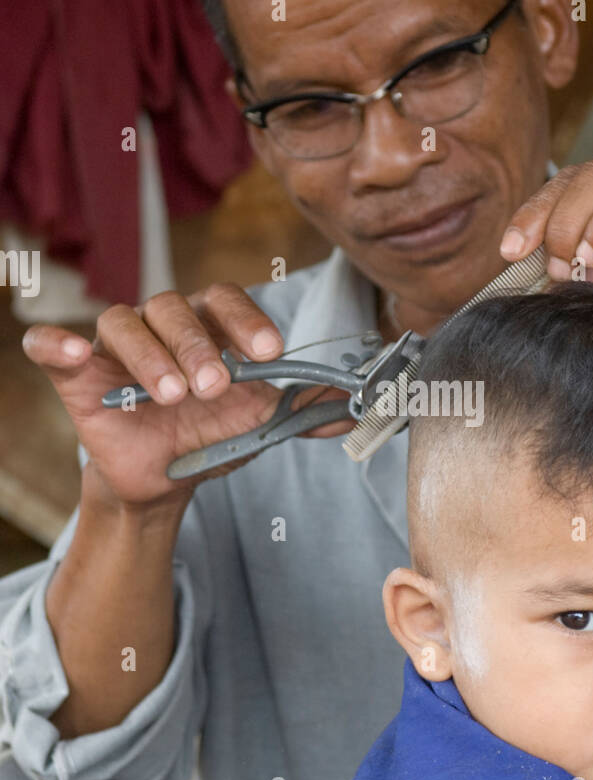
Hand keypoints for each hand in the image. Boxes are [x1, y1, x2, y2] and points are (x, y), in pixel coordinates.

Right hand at [22, 283, 352, 507]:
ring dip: (150, 355)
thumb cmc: (209, 435)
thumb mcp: (258, 424)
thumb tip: (353, 409)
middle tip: (214, 385)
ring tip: (171, 395)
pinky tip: (78, 356)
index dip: (247, 320)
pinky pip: (51, 345)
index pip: (226, 300)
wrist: (163, 479)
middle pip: (174, 308)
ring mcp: (114, 345)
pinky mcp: (73, 371)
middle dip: (197, 345)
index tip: (270, 351)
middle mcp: (160, 324)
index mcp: (208, 325)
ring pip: (124, 322)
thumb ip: (303, 411)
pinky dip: (58, 344)